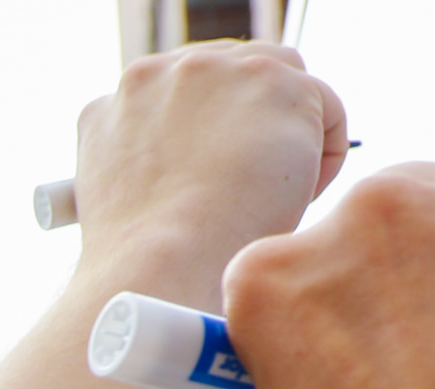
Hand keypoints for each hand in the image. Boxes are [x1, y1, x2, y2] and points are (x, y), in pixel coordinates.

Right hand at [72, 43, 347, 300]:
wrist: (156, 271)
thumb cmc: (141, 271)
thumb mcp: (118, 212)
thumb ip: (145, 171)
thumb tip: (190, 180)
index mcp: (110, 108)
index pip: (179, 98)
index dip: (210, 140)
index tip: (220, 186)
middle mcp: (155, 76)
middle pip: (232, 79)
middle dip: (252, 128)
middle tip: (253, 194)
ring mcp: (211, 72)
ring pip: (281, 88)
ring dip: (287, 139)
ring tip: (274, 201)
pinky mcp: (271, 81)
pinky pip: (324, 108)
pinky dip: (323, 156)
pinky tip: (297, 200)